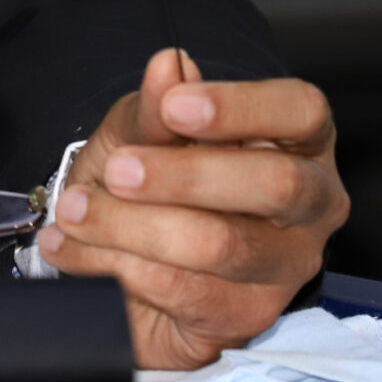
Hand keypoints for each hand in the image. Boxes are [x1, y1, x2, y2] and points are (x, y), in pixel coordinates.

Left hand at [40, 49, 348, 368]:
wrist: (122, 260)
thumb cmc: (148, 182)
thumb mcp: (139, 134)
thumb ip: (156, 109)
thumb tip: (168, 65)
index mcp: (295, 141)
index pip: (302, 110)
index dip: (244, 106)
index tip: (178, 104)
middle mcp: (308, 205)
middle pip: (275, 184)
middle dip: (184, 175)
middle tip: (117, 171)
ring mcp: (286, 266)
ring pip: (221, 243)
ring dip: (131, 225)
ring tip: (74, 211)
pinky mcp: (248, 315)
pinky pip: (185, 290)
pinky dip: (115, 265)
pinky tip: (73, 249)